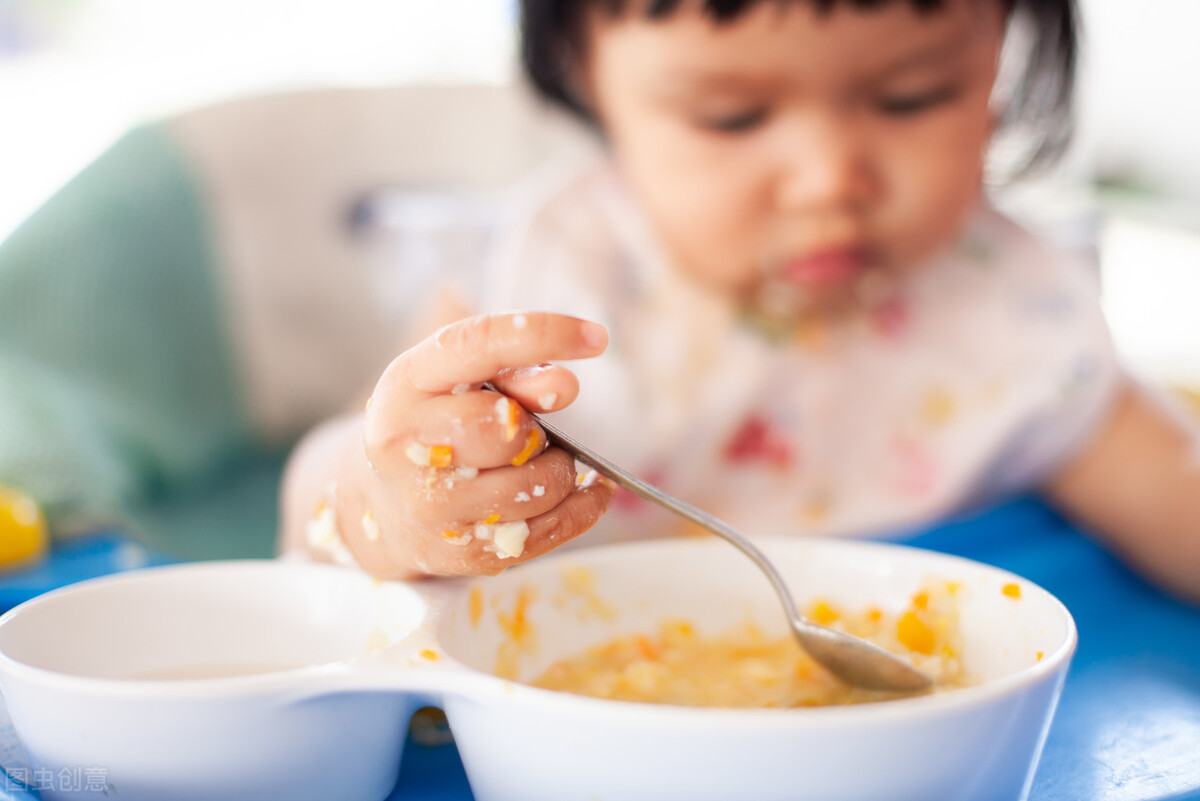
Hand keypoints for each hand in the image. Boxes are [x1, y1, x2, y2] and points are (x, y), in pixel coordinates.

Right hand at [320, 312, 614, 578]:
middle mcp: (407, 445)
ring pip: (538, 485)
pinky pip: (551, 529)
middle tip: (528, 432)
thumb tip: (564, 386)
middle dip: (537, 427)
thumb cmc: (436, 425)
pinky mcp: (463, 554)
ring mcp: (432, 507)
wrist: (378, 505)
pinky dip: (583, 506)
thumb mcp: (457, 380)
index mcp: (406, 383)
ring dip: (560, 469)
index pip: (480, 346)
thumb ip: (512, 370)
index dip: (543, 336)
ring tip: (542, 461)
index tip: (597, 337)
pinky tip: (585, 489)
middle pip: (510, 428)